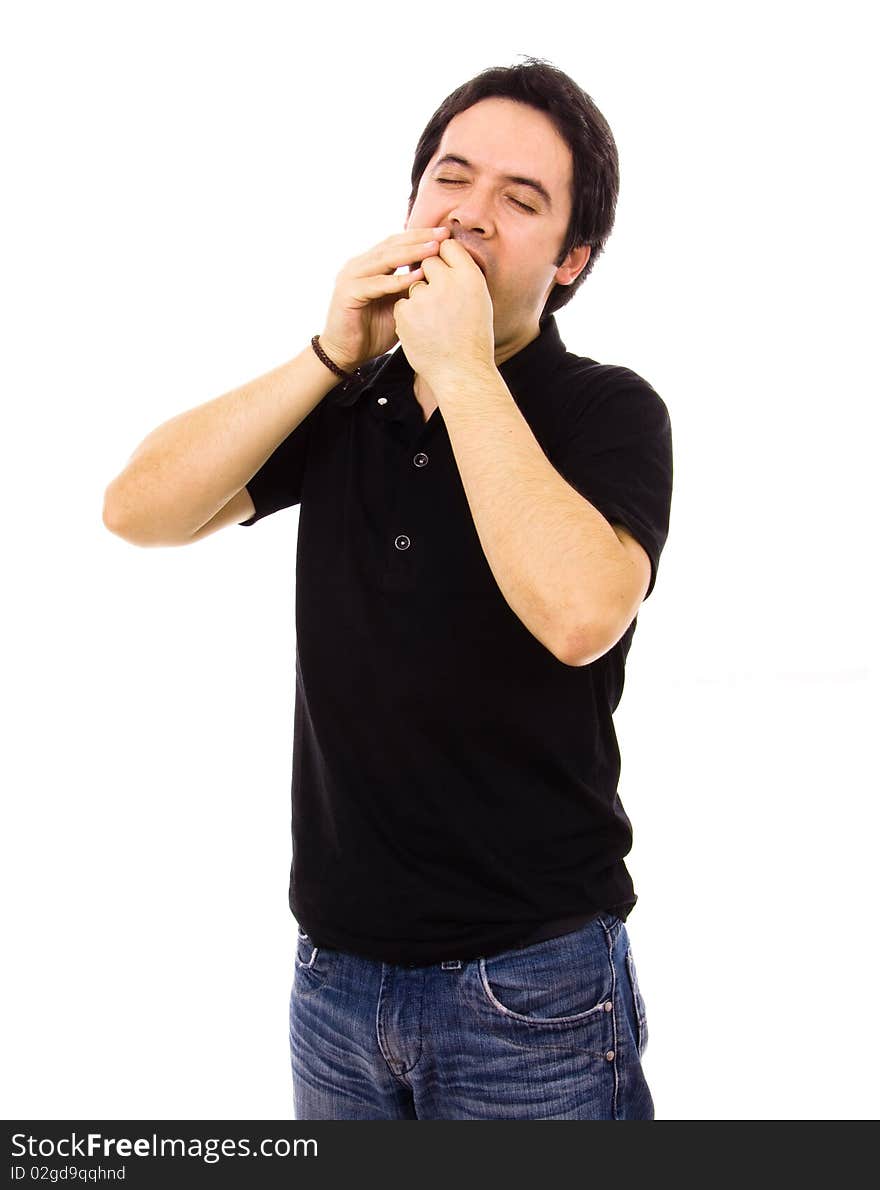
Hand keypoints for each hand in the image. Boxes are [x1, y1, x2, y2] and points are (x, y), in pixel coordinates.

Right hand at [319, 227, 450, 372]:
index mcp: (370, 264)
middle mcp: (359, 265)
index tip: (446, 232)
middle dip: (420, 238)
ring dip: (412, 253)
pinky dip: (397, 280)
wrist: (346, 354)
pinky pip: (376, 284)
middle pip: (392, 244)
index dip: (421, 236)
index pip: (398, 242)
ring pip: (385, 259)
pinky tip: (418, 277)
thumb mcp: (398, 305)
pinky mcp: (347, 293)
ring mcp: (351, 276)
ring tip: (434, 248)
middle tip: (444, 233)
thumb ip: (411, 288)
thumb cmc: (373, 331)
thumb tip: (440, 276)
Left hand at [392, 238, 494, 384]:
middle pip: (428, 261)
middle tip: (439, 301)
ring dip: (419, 299)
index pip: (449, 246)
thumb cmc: (473, 338)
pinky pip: (402, 304)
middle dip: (429, 276)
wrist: (461, 373)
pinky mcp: (405, 312)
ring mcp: (424, 296)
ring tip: (436, 325)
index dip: (444, 256)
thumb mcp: (479, 300)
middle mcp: (447, 282)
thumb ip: (462, 275)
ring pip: (414, 285)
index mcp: (470, 276)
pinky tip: (423, 333)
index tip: (445, 268)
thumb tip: (447, 250)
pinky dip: (409, 316)